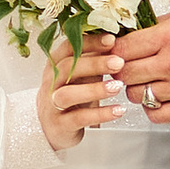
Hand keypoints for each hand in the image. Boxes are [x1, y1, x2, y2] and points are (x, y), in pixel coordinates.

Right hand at [37, 38, 120, 153]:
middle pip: (66, 68)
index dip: (88, 42)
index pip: (67, 47)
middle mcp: (50, 83)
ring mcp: (51, 105)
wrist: (53, 128)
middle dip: (94, 63)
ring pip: (68, 94)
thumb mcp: (81, 74)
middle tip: (119, 62)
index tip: (111, 39)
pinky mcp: (59, 125)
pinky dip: (100, 113)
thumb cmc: (72, 95)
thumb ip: (93, 58)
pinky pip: (79, 118)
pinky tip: (118, 110)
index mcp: (54, 65)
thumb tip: (116, 40)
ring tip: (117, 87)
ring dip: (95, 89)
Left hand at [108, 2, 169, 123]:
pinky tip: (159, 98)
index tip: (117, 51)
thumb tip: (143, 28)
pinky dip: (152, 108)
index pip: (124, 47)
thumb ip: (165, 20)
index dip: (115, 50)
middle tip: (128, 67)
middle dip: (122, 70)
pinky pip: (157, 115)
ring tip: (147, 82)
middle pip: (125, 73)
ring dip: (137, 89)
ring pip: (137, 95)